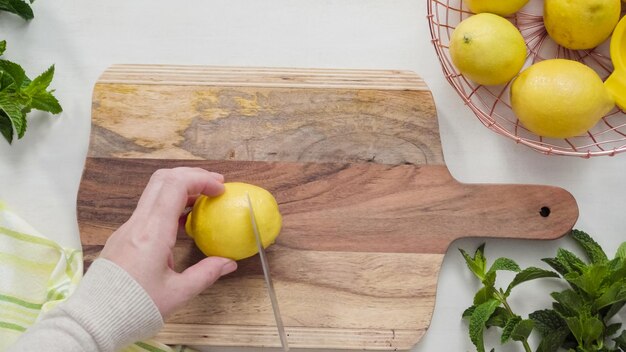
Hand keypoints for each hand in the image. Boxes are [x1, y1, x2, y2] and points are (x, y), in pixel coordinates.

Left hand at [100, 167, 237, 316]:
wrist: (95, 319)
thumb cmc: (135, 307)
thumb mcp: (178, 293)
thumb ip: (206, 274)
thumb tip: (228, 263)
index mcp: (152, 232)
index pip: (176, 185)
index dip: (201, 179)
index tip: (221, 189)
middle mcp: (138, 223)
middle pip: (163, 179)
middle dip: (192, 175)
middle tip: (215, 185)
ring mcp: (128, 228)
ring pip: (155, 191)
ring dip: (181, 188)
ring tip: (204, 201)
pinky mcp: (124, 236)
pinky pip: (149, 209)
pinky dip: (170, 204)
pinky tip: (184, 223)